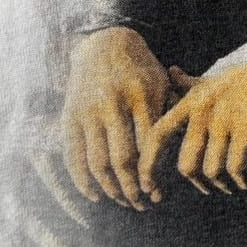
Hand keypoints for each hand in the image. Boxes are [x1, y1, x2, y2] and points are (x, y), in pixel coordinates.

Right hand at [61, 27, 170, 208]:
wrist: (104, 42)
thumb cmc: (142, 70)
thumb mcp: (163, 84)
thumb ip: (172, 117)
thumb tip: (177, 163)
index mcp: (143, 95)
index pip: (150, 146)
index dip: (154, 174)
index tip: (159, 194)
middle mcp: (113, 104)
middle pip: (124, 159)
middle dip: (134, 188)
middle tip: (143, 204)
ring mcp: (89, 111)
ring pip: (98, 162)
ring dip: (111, 189)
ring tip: (124, 201)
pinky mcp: (69, 116)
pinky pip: (73, 156)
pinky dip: (82, 181)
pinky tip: (96, 195)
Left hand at [139, 29, 246, 195]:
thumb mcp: (222, 77)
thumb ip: (194, 83)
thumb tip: (172, 72)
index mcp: (194, 98)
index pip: (157, 135)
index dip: (149, 165)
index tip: (153, 187)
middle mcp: (204, 107)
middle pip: (186, 165)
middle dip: (199, 186)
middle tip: (213, 191)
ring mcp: (226, 116)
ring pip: (211, 171)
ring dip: (224, 185)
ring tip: (235, 186)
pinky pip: (236, 167)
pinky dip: (242, 181)